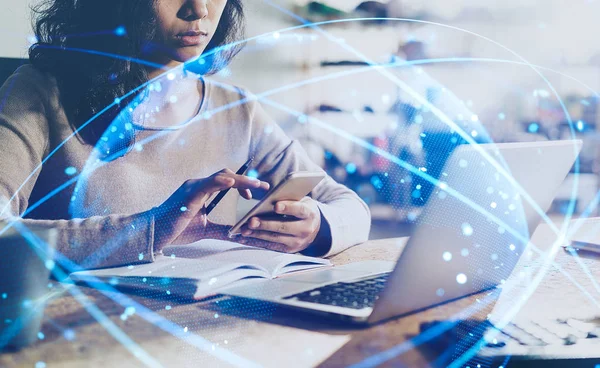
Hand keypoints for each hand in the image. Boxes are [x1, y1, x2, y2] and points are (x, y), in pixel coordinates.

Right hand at [147, 169, 269, 251]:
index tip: (256, 196)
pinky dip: (220, 182)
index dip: (243, 186)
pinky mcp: (188, 194)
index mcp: (203, 190)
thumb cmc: (177, 229)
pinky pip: (207, 184)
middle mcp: (198, 184)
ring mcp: (193, 187)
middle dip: (248, 181)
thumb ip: (223, 229)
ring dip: (241, 181)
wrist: (155, 233)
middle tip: (265, 188)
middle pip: (228, 175)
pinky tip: (232, 183)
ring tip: (256, 186)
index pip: (227, 181)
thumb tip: (240, 233)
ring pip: (221, 176)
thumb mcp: (206, 229)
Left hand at [240, 197, 320, 252]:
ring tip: (244, 230)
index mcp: (309, 214)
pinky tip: (246, 239)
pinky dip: (256, 242)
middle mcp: (305, 230)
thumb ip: (290, 199)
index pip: (299, 210)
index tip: (276, 206)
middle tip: (251, 221)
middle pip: (284, 227)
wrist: (314, 229)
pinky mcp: (288, 249)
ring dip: (257, 235)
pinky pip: (270, 246)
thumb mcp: (302, 201)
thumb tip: (269, 197)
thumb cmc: (303, 211)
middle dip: (266, 225)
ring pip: (275, 238)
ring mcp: (296, 242)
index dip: (288, 208)